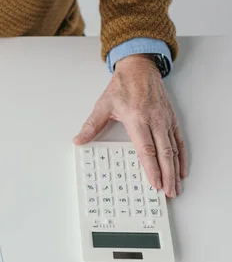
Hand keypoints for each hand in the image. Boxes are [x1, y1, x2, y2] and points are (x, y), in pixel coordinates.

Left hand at [74, 54, 187, 197]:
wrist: (139, 68)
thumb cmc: (122, 86)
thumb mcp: (102, 105)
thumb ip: (91, 125)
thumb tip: (78, 140)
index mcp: (137, 119)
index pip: (146, 149)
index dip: (151, 168)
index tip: (155, 183)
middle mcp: (154, 120)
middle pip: (164, 153)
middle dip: (167, 175)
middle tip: (168, 193)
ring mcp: (165, 120)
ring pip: (173, 150)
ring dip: (175, 170)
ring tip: (176, 187)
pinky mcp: (171, 119)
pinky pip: (179, 140)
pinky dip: (181, 157)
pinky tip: (181, 169)